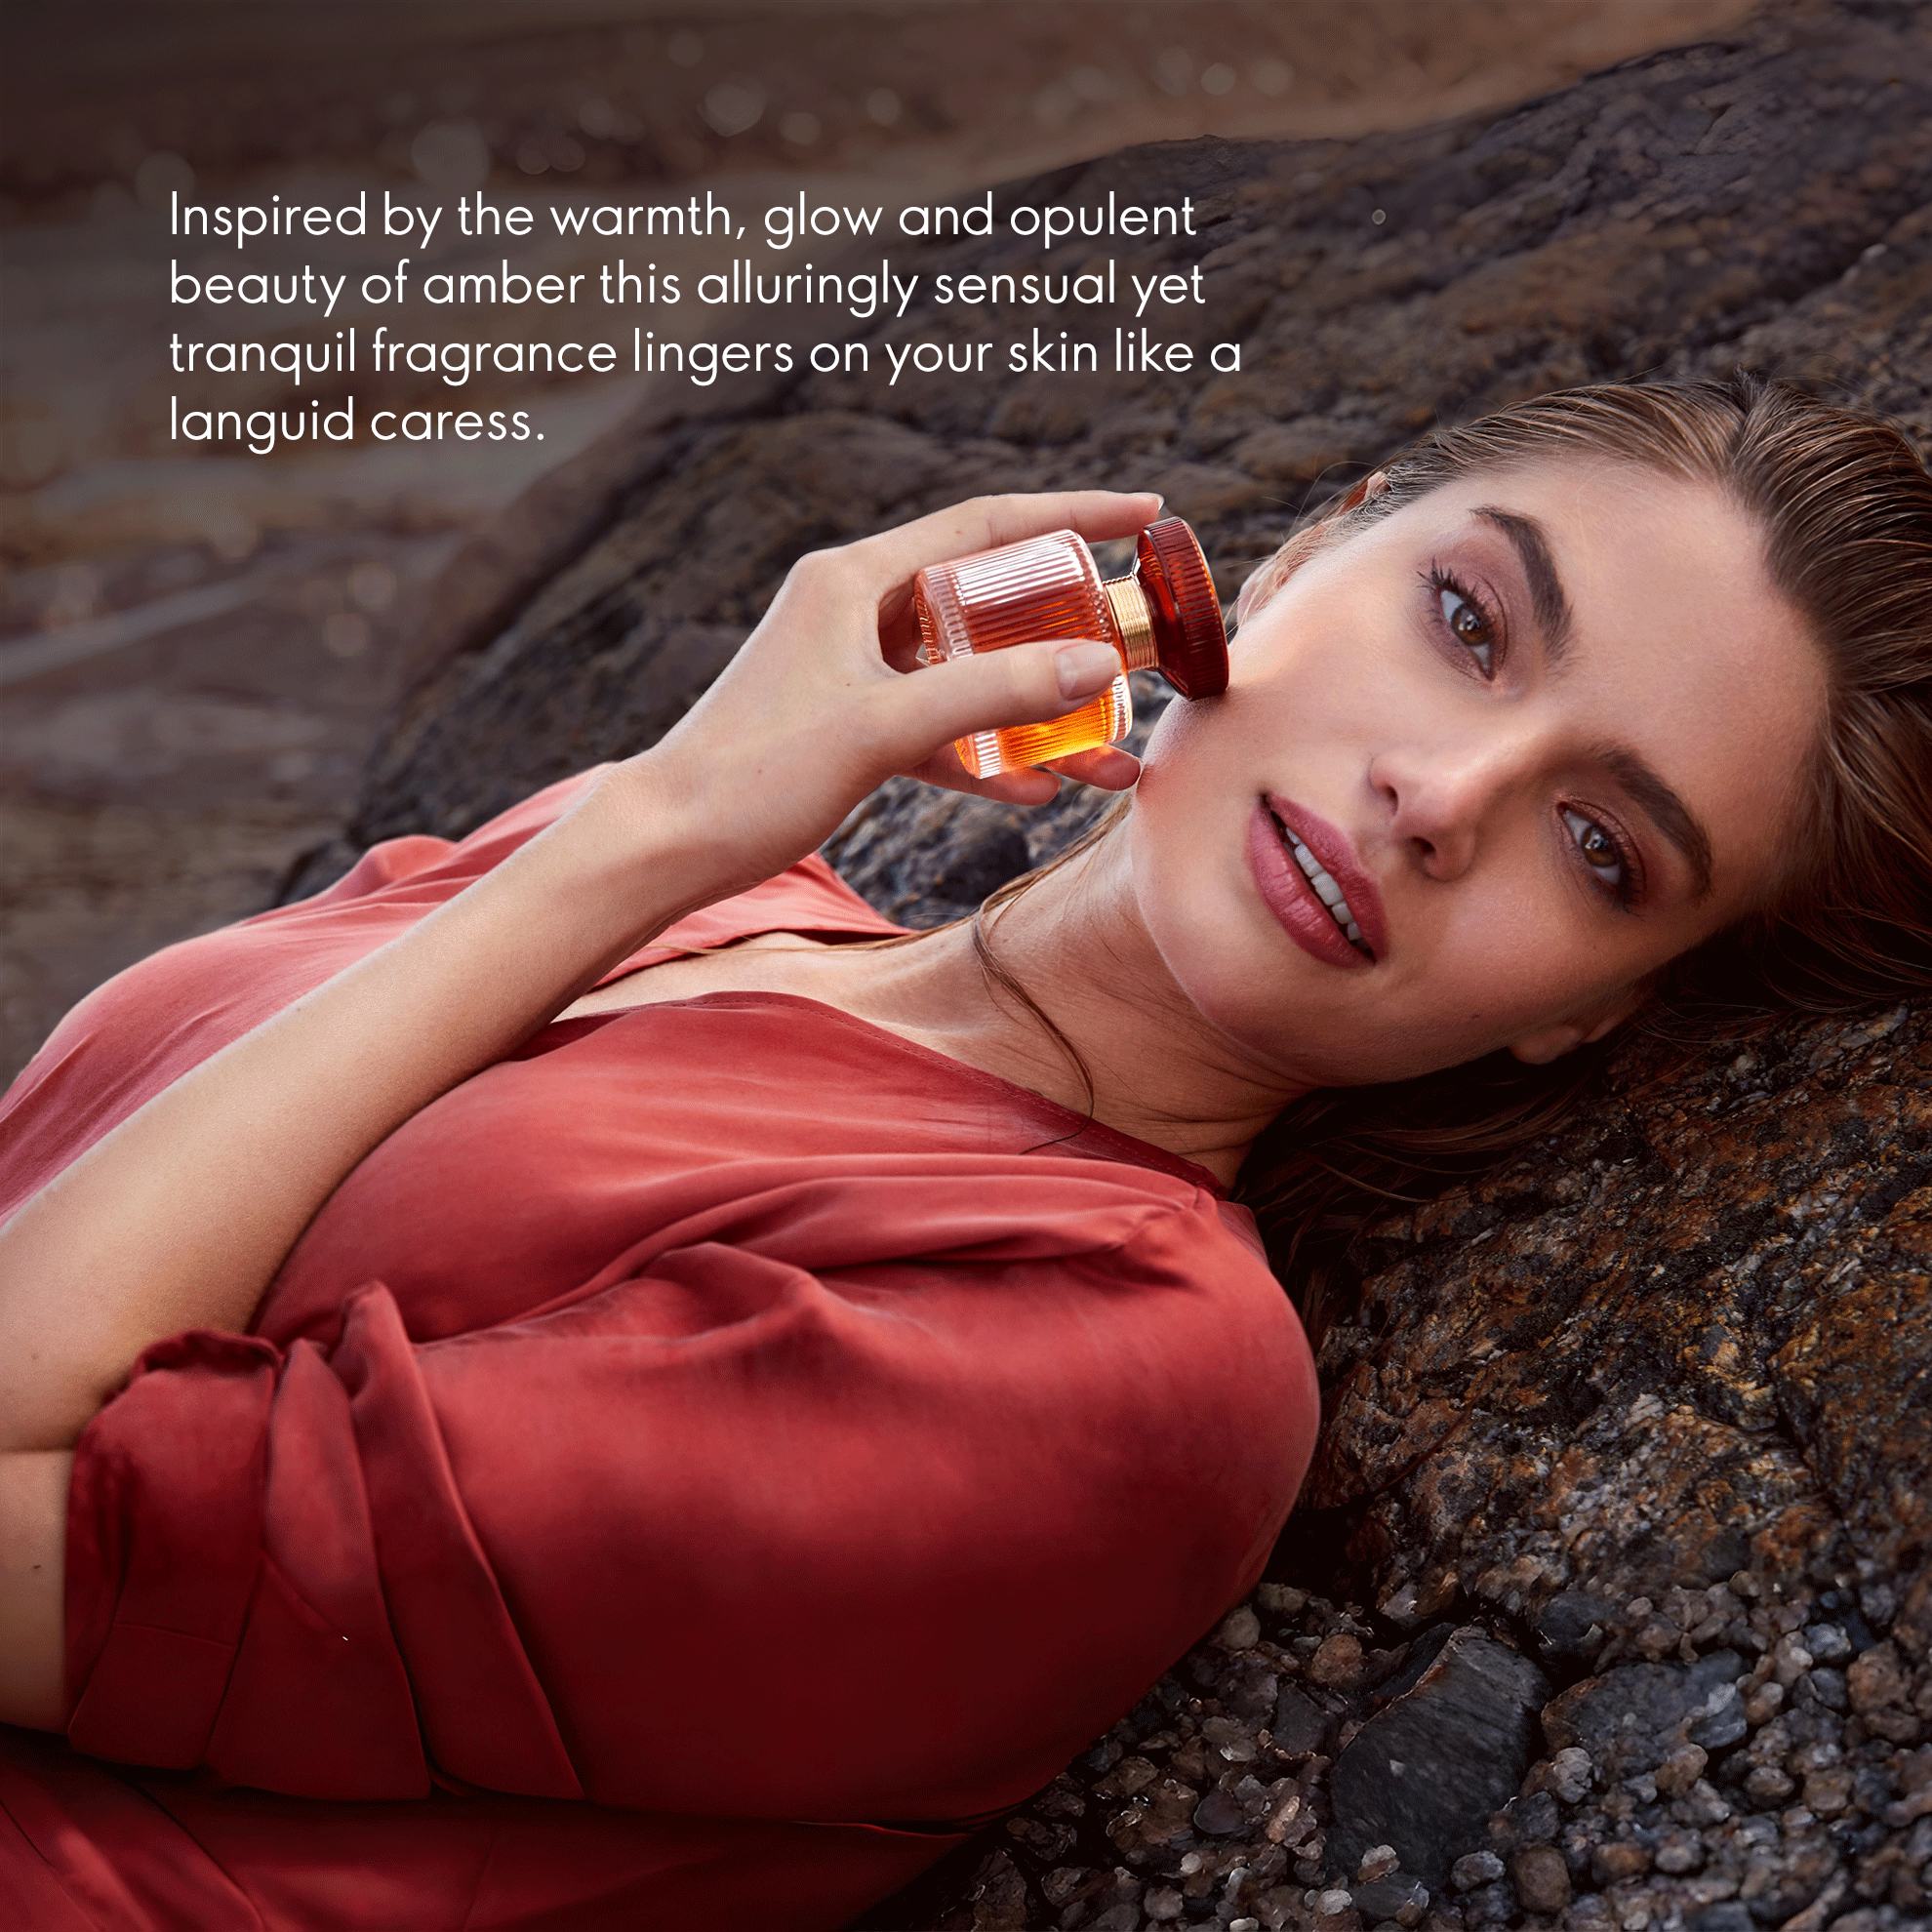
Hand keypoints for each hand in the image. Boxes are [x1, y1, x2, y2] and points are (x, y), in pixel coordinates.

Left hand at [636, 490, 1156, 892]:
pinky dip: (987, 758)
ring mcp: (854, 673)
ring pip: (970, 679)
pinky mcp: (850, 731)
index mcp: (853, 579)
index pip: (986, 525)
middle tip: (1135, 654)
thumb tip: (1095, 665)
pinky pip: (939, 732)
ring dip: (1036, 717)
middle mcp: (854, 612)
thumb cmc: (754, 773)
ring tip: (1108, 758)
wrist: (668, 845)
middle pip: (988, 603)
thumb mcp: (882, 727)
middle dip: (1067, 636)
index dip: (1071, 517)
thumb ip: (992, 693)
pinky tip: (1038, 794)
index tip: (1145, 519)